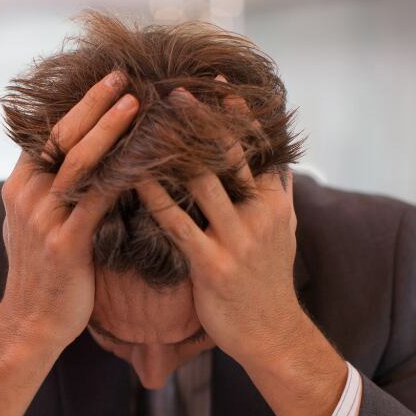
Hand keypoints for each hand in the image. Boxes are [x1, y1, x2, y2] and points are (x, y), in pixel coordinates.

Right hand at [0, 71, 138, 415]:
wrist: (33, 323)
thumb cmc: (43, 273)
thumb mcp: (32, 224)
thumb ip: (46, 191)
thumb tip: (67, 161)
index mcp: (19, 187)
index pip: (49, 134)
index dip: (79, 105)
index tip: (109, 79)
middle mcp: (27, 197)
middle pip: (62, 138)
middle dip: (95, 105)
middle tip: (125, 77)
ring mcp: (44, 219)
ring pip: (80, 162)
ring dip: (110, 130)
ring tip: (137, 104)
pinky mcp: (66, 243)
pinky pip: (100, 199)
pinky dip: (125, 175)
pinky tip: (150, 160)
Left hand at [136, 82, 346, 415]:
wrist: (270, 335)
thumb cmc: (266, 283)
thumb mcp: (282, 234)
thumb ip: (276, 196)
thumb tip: (276, 163)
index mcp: (274, 201)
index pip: (256, 146)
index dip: (235, 113)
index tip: (215, 80)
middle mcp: (259, 214)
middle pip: (229, 155)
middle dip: (202, 121)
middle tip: (173, 89)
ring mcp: (237, 239)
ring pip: (202, 182)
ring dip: (172, 152)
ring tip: (146, 124)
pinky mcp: (212, 264)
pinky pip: (177, 223)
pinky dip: (155, 198)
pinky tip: (133, 179)